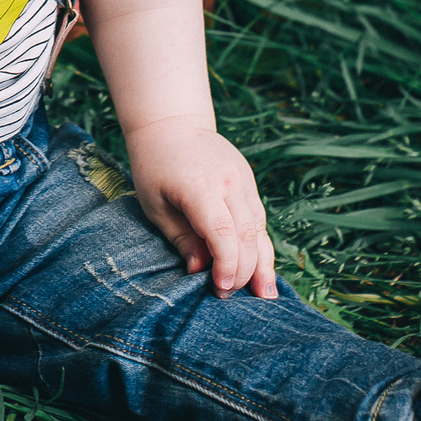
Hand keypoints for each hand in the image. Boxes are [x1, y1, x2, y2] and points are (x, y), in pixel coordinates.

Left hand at [120, 116, 277, 298]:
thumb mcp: (156, 204)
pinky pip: (259, 219)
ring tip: (265, 296)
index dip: (226, 264)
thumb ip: (181, 237)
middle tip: (229, 296)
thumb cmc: (155, 167)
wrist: (172, 124)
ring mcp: (243, 180)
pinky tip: (262, 270)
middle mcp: (228, 182)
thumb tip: (200, 271)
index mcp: (200, 185)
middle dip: (242, 270)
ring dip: (262, 263)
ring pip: (259, 228)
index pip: (222, 231)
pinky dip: (261, 246)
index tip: (220, 288)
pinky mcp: (249, 182)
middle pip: (246, 234)